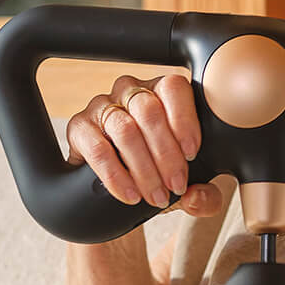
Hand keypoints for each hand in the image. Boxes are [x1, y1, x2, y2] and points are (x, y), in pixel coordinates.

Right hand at [65, 75, 224, 216]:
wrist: (120, 193)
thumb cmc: (158, 177)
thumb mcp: (188, 187)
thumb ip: (205, 197)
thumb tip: (197, 197)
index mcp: (160, 92)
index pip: (173, 87)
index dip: (184, 120)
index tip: (192, 154)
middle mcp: (130, 92)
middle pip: (149, 111)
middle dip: (166, 154)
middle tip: (175, 185)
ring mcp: (102, 107)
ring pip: (124, 130)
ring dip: (143, 168)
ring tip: (155, 196)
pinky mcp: (79, 127)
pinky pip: (97, 148)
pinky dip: (116, 175)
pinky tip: (130, 194)